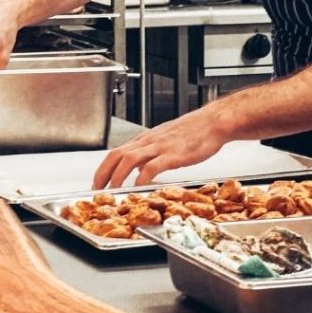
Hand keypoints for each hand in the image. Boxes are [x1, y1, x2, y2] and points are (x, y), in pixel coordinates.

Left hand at [93, 108, 227, 188]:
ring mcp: (160, 147)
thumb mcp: (166, 140)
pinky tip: (140, 185)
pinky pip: (152, 166)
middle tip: (97, 189)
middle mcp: (149, 141)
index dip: (103, 168)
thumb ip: (150, 153)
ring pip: (129, 159)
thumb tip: (139, 169)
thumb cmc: (195, 131)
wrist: (214, 122)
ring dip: (118, 176)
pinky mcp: (173, 154)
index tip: (98, 182)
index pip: (116, 152)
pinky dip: (142, 176)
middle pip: (116, 155)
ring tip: (114, 190)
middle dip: (103, 173)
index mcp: (146, 139)